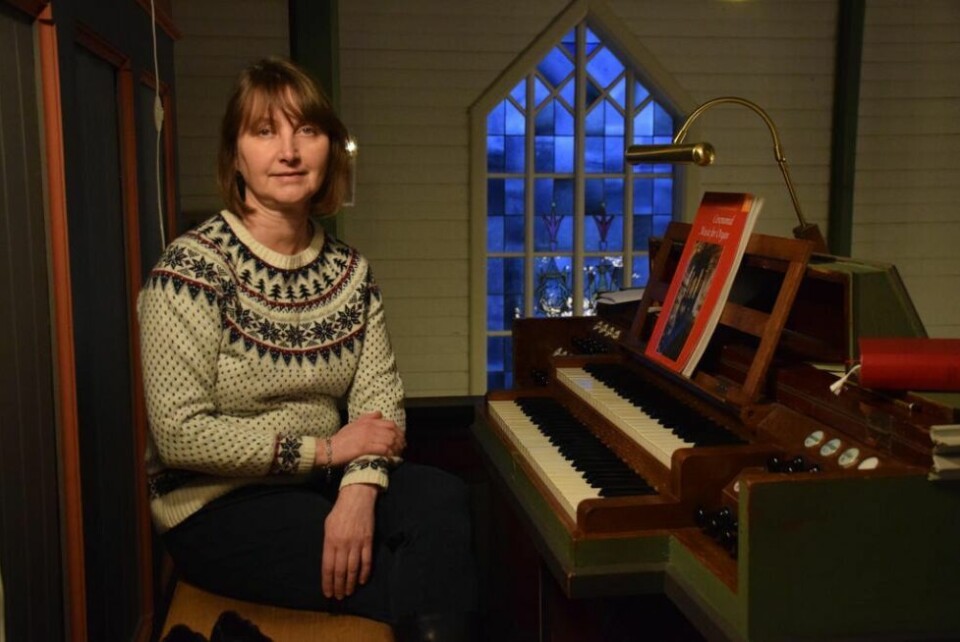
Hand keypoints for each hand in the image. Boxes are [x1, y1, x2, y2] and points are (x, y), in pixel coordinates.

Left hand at [322, 483, 377, 599]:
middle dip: (338, 586)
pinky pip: (366, 561)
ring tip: (348, 592)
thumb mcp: (327, 526)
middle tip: (338, 597)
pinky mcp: (368, 541)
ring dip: (350, 583)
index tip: (328, 593)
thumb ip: (328, 544)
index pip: (328, 567)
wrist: (357, 497)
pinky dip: (364, 573)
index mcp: (330, 541)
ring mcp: (357, 543)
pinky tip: (361, 581)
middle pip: (340, 571)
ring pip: (353, 569)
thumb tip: (329, 562)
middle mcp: (343, 544)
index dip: (327, 582)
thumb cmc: (340, 511)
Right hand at [323, 411, 404, 465]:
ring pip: (390, 441)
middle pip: (392, 432)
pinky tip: (391, 458)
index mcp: (368, 421)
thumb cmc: (341, 439)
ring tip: (398, 454)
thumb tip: (379, 413)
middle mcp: (369, 427)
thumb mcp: (354, 424)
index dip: (399, 432)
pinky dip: (389, 454)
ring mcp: (368, 437)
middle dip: (400, 441)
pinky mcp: (365, 447)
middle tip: (402, 448)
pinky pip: (383, 449)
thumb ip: (367, 418)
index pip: (390, 423)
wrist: (329, 449)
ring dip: (396, 448)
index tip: (401, 439)